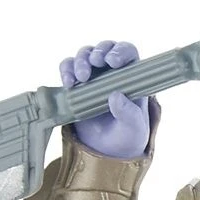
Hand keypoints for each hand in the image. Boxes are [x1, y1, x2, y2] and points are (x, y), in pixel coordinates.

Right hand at [59, 40, 149, 158]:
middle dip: (98, 52)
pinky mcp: (76, 84)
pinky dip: (66, 71)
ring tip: (81, 78)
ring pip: (85, 55)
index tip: (113, 61)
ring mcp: (93, 75)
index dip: (120, 51)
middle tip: (95, 63)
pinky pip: (68, 68)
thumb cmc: (127, 135)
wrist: (107, 150)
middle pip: (104, 49)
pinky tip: (68, 84)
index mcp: (131, 76)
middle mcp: (112, 71)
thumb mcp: (134, 128)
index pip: (128, 52)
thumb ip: (129, 113)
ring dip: (81, 61)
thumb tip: (115, 96)